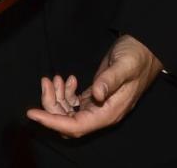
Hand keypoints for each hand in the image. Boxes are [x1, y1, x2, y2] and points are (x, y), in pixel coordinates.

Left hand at [26, 35, 163, 137]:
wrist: (143, 51)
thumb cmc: (135, 58)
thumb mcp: (124, 66)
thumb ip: (110, 80)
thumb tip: (97, 94)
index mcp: (109, 112)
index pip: (76, 126)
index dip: (53, 122)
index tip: (33, 113)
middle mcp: (102, 114)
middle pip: (68, 122)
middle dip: (52, 106)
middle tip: (47, 81)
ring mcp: (98, 107)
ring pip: (68, 113)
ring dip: (56, 98)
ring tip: (55, 78)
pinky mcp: (95, 98)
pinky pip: (74, 104)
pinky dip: (65, 93)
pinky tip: (67, 79)